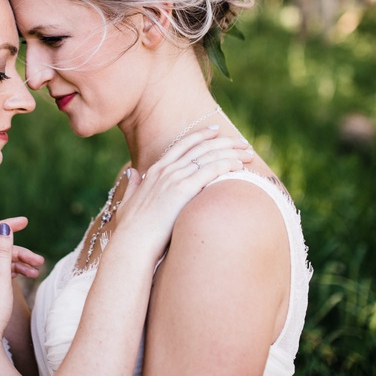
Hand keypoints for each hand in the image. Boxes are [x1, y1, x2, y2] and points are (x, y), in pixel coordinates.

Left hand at [0, 219, 32, 361]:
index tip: (25, 221)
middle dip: (16, 252)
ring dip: (15, 263)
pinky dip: (6, 272)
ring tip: (36, 270)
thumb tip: (3, 228)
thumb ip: (3, 252)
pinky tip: (24, 275)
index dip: (6, 226)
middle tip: (38, 258)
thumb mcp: (0, 281)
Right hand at [111, 127, 252, 260]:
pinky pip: (211, 170)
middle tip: (241, 142)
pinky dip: (226, 164)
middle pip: (200, 147)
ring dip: (231, 152)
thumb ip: (133, 185)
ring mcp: (174, 178)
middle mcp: (166, 170)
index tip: (216, 131)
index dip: (200, 136)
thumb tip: (133, 172)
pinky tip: (239, 165)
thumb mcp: (128, 202)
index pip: (182, 145)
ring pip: (208, 155)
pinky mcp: (183, 189)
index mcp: (154, 171)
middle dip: (224, 142)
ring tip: (248, 153)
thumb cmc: (131, 230)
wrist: (131, 243)